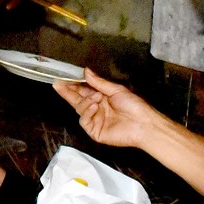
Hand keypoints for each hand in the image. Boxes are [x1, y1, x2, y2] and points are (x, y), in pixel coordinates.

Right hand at [52, 68, 169, 150]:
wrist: (143, 124)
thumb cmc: (135, 107)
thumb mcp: (116, 90)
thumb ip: (99, 82)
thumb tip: (86, 72)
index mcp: (102, 98)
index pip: (83, 91)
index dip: (73, 85)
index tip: (63, 78)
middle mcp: (97, 109)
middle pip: (77, 100)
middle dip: (68, 92)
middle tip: (60, 84)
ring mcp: (95, 120)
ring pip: (80, 109)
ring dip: (86, 101)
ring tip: (96, 97)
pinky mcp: (95, 131)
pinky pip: (84, 120)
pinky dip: (87, 112)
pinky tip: (95, 107)